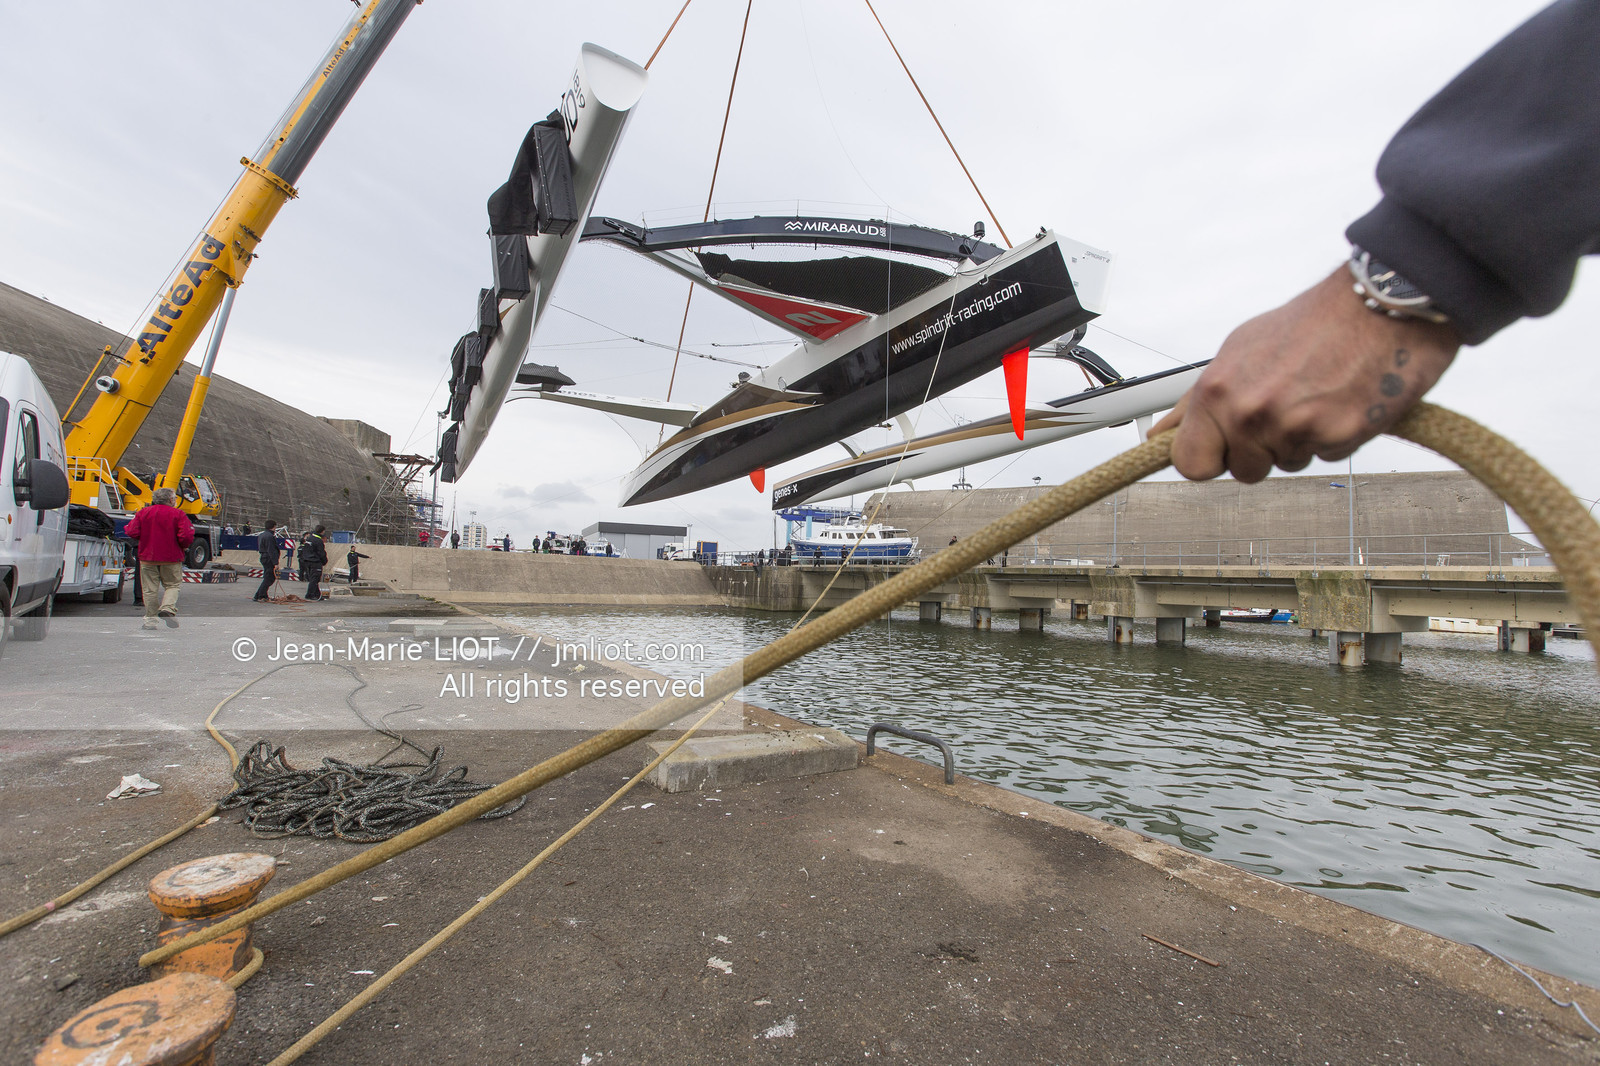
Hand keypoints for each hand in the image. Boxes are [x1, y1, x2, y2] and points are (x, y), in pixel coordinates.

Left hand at [1151, 268, 1460, 481]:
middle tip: (1283, 409)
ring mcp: (1293, 427)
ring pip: (1286, 464)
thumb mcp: (1239, 350)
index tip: (1223, 448)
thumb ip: (1198, 400)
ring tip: (1316, 394)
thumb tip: (1161, 434)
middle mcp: (1250, 413)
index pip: (1190, 463)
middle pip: (1243, 470)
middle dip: (1261, 451)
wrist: (1378, 303)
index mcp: (1218, 391)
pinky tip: (1341, 398)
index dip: (1209, 458)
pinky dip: (1335, 435)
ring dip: (1300, 441)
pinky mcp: (1337, 436)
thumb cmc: (1311, 322)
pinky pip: (1326, 456)